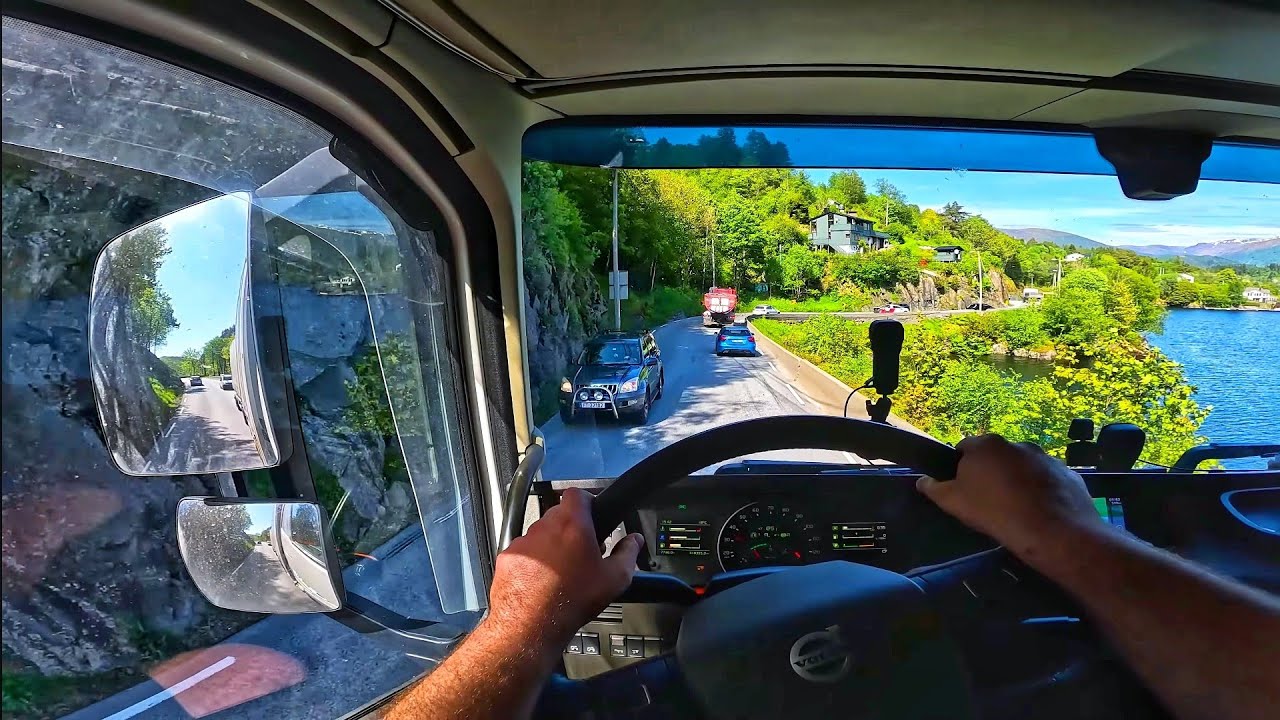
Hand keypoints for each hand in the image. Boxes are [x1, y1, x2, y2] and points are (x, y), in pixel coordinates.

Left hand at [486, 488, 642, 662]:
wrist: (531, 625)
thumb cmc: (570, 601)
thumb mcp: (614, 579)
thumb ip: (628, 553)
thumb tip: (634, 542)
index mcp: (573, 524)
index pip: (578, 493)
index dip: (587, 500)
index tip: (593, 512)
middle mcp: (545, 526)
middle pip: (560, 514)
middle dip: (572, 527)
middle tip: (581, 548)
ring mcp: (524, 541)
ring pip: (541, 533)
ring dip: (551, 544)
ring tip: (561, 570)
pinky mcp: (508, 556)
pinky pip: (524, 551)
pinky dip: (533, 560)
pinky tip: (542, 580)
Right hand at [917, 434, 1105, 560]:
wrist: (1054, 532)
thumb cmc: (996, 513)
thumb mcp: (954, 503)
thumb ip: (934, 488)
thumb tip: (923, 480)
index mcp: (986, 445)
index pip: (963, 449)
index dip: (960, 470)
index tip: (964, 491)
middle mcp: (1016, 443)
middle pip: (995, 457)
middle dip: (991, 474)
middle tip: (988, 502)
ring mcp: (1046, 456)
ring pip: (1023, 467)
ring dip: (1017, 482)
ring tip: (1017, 510)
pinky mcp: (1067, 472)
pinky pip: (1047, 480)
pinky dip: (1041, 492)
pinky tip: (1040, 513)